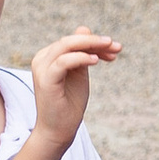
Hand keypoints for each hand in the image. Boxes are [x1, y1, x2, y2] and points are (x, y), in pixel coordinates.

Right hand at [28, 27, 119, 142]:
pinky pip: (63, 61)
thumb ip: (83, 53)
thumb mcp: (79, 73)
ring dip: (91, 45)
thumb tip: (85, 28)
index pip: (73, 41)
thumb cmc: (69, 103)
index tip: (116, 49)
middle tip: (116, 45)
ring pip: (66, 46)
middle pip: (71, 40)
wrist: (58, 130)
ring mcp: (42, 68)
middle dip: (95, 41)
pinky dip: (80, 58)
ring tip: (110, 48)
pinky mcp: (46, 80)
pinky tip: (96, 60)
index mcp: (49, 56)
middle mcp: (42, 59)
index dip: (95, 42)